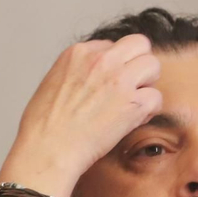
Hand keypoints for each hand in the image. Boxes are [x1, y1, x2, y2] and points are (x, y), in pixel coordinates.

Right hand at [2, 34, 162, 196]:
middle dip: (137, 64)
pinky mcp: (133, 103)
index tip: (106, 84)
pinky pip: (156, 97)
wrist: (46, 151)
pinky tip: (131, 121)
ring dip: (146, 84)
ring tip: (131, 103)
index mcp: (78, 53)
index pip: (111, 46)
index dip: (113, 65)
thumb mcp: (51, 83)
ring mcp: (119, 80)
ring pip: (152, 65)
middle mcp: (101, 60)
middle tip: (128, 87)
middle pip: (138, 45)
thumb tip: (91, 79)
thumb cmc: (42, 128)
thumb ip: (75, 72)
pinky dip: (148, 111)